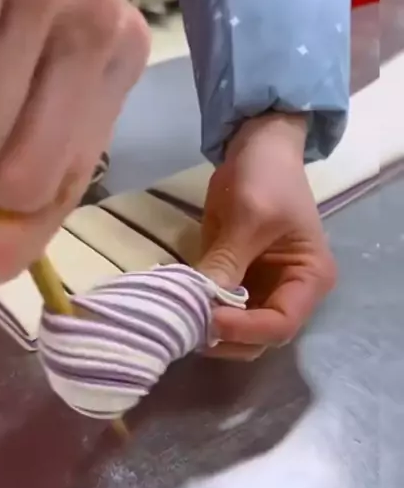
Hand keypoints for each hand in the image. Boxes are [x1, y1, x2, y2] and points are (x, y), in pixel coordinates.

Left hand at [198, 113, 336, 360]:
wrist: (258, 148)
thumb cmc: (266, 177)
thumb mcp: (250, 216)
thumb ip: (228, 260)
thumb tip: (200, 302)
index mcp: (310, 279)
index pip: (282, 324)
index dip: (246, 329)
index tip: (210, 319)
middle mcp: (289, 294)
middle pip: (259, 339)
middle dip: (225, 336)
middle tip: (187, 322)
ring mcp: (261, 292)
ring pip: (236, 334)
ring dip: (209, 331)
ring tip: (179, 317)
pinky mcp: (236, 284)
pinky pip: (218, 311)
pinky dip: (199, 313)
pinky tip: (177, 305)